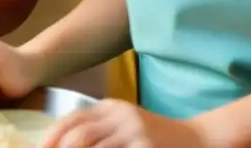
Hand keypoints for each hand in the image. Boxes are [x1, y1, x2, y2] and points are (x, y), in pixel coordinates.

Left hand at [43, 101, 209, 147]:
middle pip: (80, 135)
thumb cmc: (154, 136)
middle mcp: (121, 116)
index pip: (73, 119)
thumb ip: (98, 129)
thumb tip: (61, 143)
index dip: (53, 136)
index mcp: (110, 107)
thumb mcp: (124, 124)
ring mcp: (135, 133)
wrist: (197, 139)